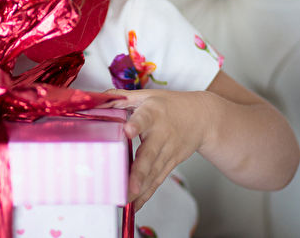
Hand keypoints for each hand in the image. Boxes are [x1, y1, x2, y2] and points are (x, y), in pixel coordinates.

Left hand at [103, 88, 211, 210]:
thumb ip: (121, 98)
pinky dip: (147, 193)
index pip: (144, 119)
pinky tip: (135, 205)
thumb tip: (96, 100)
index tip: (128, 130)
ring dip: (140, 188)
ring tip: (126, 200)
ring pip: (154, 172)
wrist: (203, 117)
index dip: (136, 125)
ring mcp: (168, 152)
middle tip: (130, 186)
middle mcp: (161, 135)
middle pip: (150, 154)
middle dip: (139, 171)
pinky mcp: (171, 163)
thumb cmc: (170, 105)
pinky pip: (157, 180)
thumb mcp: (146, 95)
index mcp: (153, 114)